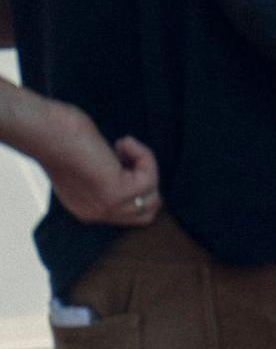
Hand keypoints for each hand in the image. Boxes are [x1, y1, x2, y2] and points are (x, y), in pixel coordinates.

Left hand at [32, 100, 160, 227]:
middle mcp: (97, 213)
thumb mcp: (85, 168)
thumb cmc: (63, 140)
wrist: (49, 134)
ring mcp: (108, 206)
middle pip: (146, 214)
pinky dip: (143, 155)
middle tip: (129, 159)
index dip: (135, 186)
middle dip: (146, 183)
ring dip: (146, 168)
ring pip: (153, 199)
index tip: (123, 162)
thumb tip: (130, 171)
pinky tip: (123, 143)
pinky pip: (150, 178)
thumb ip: (104, 179)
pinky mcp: (118, 193)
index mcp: (86, 209)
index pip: (128, 215)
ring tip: (124, 148)